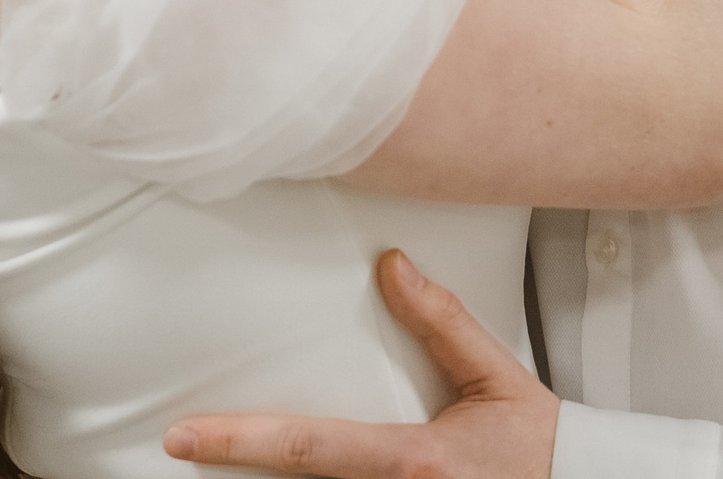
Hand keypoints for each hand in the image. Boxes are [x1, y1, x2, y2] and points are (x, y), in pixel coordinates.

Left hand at [165, 250, 556, 478]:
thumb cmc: (539, 446)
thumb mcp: (496, 375)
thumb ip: (443, 321)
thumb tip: (391, 266)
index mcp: (415, 463)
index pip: (308, 449)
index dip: (239, 442)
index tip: (183, 435)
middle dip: (239, 472)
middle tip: (186, 445)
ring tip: (227, 456)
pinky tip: (281, 478)